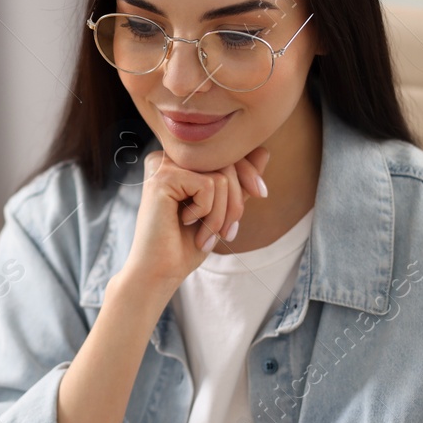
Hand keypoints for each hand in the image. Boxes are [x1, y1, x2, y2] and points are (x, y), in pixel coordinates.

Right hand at [119, 146, 269, 298]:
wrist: (158, 271)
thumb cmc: (185, 244)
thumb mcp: (220, 209)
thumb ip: (236, 182)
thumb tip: (263, 152)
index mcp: (180, 160)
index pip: (226, 151)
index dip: (249, 173)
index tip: (260, 195)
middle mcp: (169, 156)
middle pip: (226, 161)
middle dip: (237, 201)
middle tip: (228, 233)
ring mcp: (163, 164)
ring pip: (221, 176)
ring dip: (221, 213)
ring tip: (207, 235)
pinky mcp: (162, 177)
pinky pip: (209, 185)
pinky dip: (207, 212)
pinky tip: (186, 223)